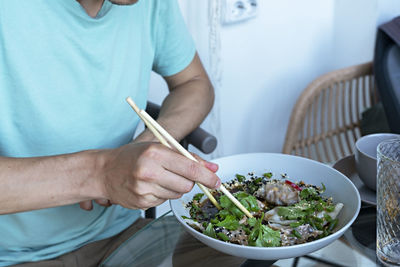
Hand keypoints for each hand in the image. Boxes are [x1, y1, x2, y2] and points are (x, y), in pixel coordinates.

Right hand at [84, 142, 219, 209]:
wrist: (103, 171)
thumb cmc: (132, 156)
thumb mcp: (159, 148)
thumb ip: (188, 158)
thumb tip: (213, 168)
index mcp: (155, 152)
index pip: (189, 168)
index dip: (207, 176)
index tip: (217, 182)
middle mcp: (149, 171)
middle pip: (186, 184)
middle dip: (189, 181)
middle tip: (179, 174)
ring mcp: (144, 188)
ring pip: (177, 194)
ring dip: (175, 187)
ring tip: (160, 177)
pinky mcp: (141, 202)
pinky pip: (164, 201)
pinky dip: (163, 194)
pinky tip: (150, 186)